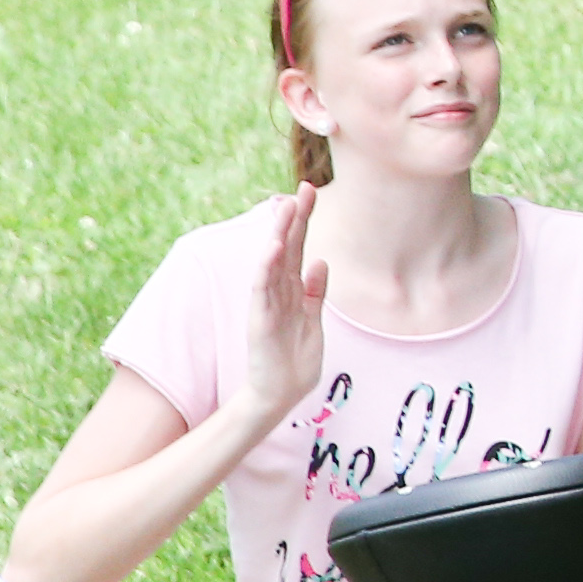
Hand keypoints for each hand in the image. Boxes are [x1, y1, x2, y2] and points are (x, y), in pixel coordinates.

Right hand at [231, 187, 329, 437]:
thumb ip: (315, 291)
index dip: (303, 220)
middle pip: (287, 248)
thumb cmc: (294, 358)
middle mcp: (279, 292)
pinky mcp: (261, 321)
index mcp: (293, 290)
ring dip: (280, 236)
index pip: (299, 247)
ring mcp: (268, 305)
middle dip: (295, 218)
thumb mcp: (313, 318)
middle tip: (303, 187)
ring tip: (286, 208)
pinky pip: (263, 291)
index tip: (311, 190)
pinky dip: (266, 269)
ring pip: (273, 263)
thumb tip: (321, 261)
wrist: (278, 394)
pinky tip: (273, 249)